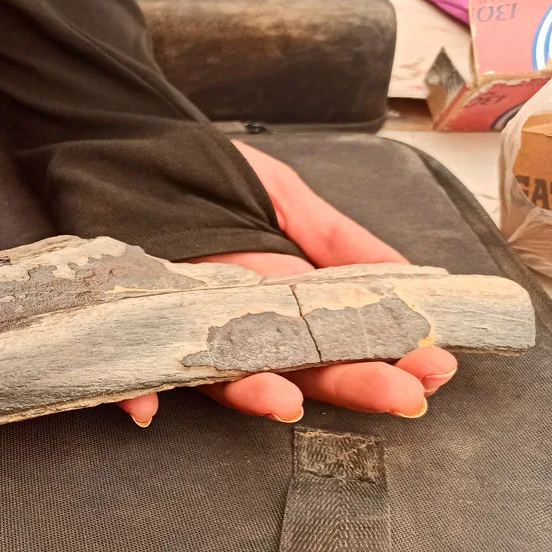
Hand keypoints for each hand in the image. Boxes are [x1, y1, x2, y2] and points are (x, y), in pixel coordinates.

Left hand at [118, 140, 456, 425]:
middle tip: (397, 395)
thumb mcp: (281, 194)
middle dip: (346, 379)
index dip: (385, 350)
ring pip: (218, 371)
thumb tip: (408, 275)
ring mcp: (178, 323)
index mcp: (273, 291)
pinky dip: (133, 390)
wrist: (119, 143)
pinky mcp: (122, 322)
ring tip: (287, 400)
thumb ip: (338, 239)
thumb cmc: (197, 170)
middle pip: (294, 359)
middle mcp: (231, 317)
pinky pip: (124, 366)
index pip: (336, 332)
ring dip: (251, 390)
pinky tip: (147, 408)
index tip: (432, 367)